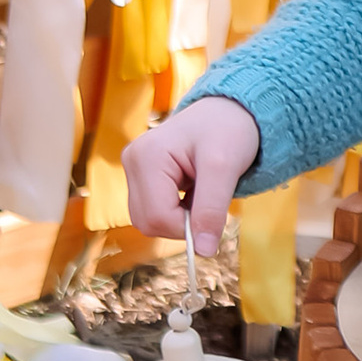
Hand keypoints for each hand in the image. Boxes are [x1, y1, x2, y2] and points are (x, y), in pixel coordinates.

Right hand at [124, 97, 260, 256]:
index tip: (214, 218)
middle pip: (147, 222)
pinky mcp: (142, 176)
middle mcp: (132, 162)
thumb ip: (211, 210)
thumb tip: (203, 251)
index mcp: (146, 156)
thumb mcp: (225, 168)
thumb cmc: (229, 129)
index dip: (186, 228)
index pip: (156, 216)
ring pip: (148, 220)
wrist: (229, 109)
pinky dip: (176, 210)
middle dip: (181, 223)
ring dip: (179, 217)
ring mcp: (134, 169)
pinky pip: (153, 210)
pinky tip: (192, 190)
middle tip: (208, 201)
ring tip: (201, 191)